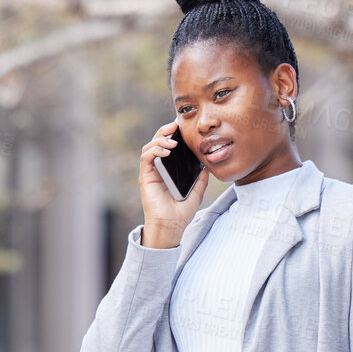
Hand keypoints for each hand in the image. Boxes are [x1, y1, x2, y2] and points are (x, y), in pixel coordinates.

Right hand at [138, 120, 208, 247]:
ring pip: (149, 147)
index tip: (182, 127)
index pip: (167, 147)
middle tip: (175, 124)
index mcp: (168, 171)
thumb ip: (201, 178)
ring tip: (173, 141)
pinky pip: (146, 157)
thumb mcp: (197, 192)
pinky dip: (155, 150)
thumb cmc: (181, 213)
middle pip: (157, 142)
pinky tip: (166, 151)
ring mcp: (150, 173)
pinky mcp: (145, 178)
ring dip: (160, 139)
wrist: (171, 227)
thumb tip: (207, 164)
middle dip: (164, 130)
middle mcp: (157, 170)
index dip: (172, 134)